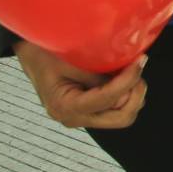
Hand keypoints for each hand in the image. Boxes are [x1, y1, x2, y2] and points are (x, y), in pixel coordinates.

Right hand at [15, 43, 147, 129]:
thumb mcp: (71, 58)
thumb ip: (98, 74)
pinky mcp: (88, 111)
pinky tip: (122, 75)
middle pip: (121, 118)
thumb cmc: (46, 53)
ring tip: (130, 70)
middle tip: (138, 68)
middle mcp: (73, 118)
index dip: (128, 80)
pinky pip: (115, 109)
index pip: (107, 100)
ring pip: (122, 116)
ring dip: (132, 94)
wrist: (31, 54)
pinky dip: (126, 94)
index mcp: (64, 106)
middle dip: (135, 93)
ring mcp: (81, 117)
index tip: (140, 60)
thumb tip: (129, 80)